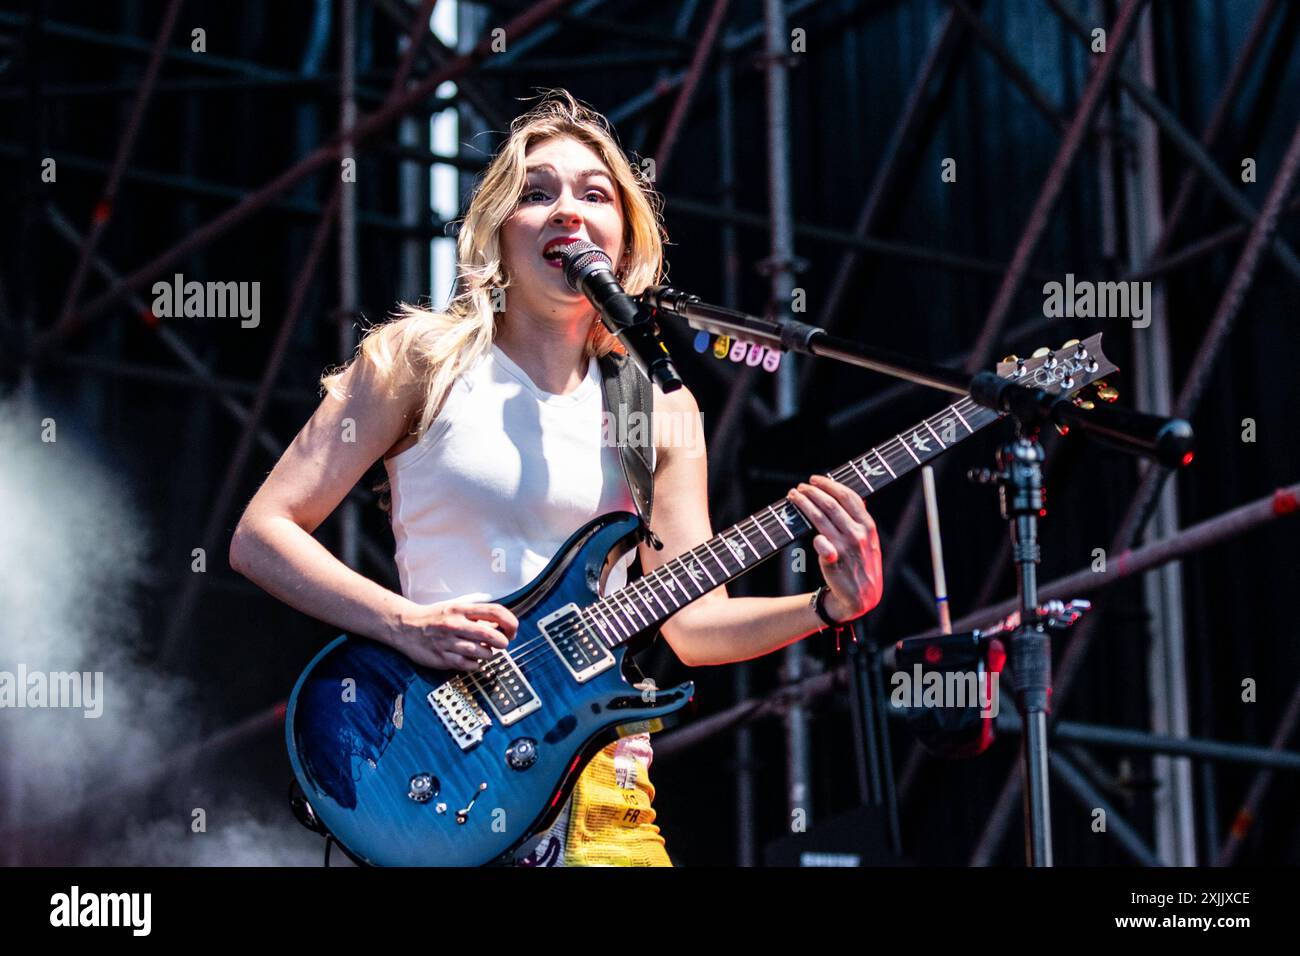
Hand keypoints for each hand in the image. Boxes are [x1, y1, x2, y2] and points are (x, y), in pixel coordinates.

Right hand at [388, 599, 517, 671]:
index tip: (512, 630)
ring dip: (489, 654)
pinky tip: (472, 659)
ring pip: (482, 652)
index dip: (510, 622)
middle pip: (491, 634)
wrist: (405, 627)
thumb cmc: (435, 618)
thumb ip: (478, 617)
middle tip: (502, 644)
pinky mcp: (443, 658)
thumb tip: (502, 626)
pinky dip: (476, 664)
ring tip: (483, 651)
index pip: (495, 611)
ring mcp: (449, 642)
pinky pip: (469, 665)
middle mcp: (456, 624)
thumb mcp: (456, 610)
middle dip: (502, 642)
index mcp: (462, 609)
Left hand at [788, 474, 882, 622]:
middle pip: (832, 504)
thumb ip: (862, 521)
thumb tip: (857, 498)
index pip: (848, 496)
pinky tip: (804, 528)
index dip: (830, 485)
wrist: (861, 597)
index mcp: (868, 526)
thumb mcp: (870, 542)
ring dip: (805, 504)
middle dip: (813, 492)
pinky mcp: (833, 561)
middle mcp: (858, 534)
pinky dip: (814, 537)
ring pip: (821, 518)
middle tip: (800, 487)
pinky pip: (820, 544)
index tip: (816, 479)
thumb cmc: (862, 566)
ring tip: (793, 496)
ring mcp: (845, 547)